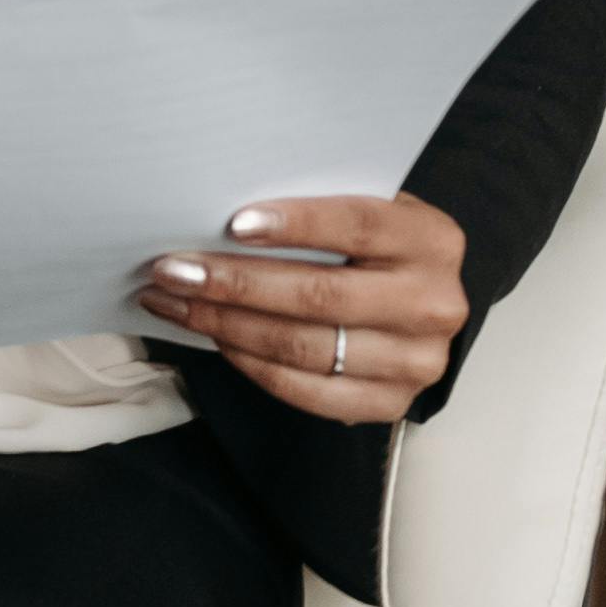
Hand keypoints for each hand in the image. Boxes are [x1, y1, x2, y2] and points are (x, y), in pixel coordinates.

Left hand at [134, 194, 469, 425]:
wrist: (420, 301)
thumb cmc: (374, 246)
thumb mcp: (366, 208)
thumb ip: (318, 203)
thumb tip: (221, 207)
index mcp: (431, 240)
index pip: (359, 226)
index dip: (296, 224)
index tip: (233, 224)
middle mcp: (433, 303)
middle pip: (321, 295)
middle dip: (234, 282)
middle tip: (172, 269)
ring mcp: (417, 360)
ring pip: (305, 346)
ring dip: (226, 325)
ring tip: (175, 303)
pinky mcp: (392, 402)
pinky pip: (308, 391)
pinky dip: (252, 365)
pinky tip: (216, 339)